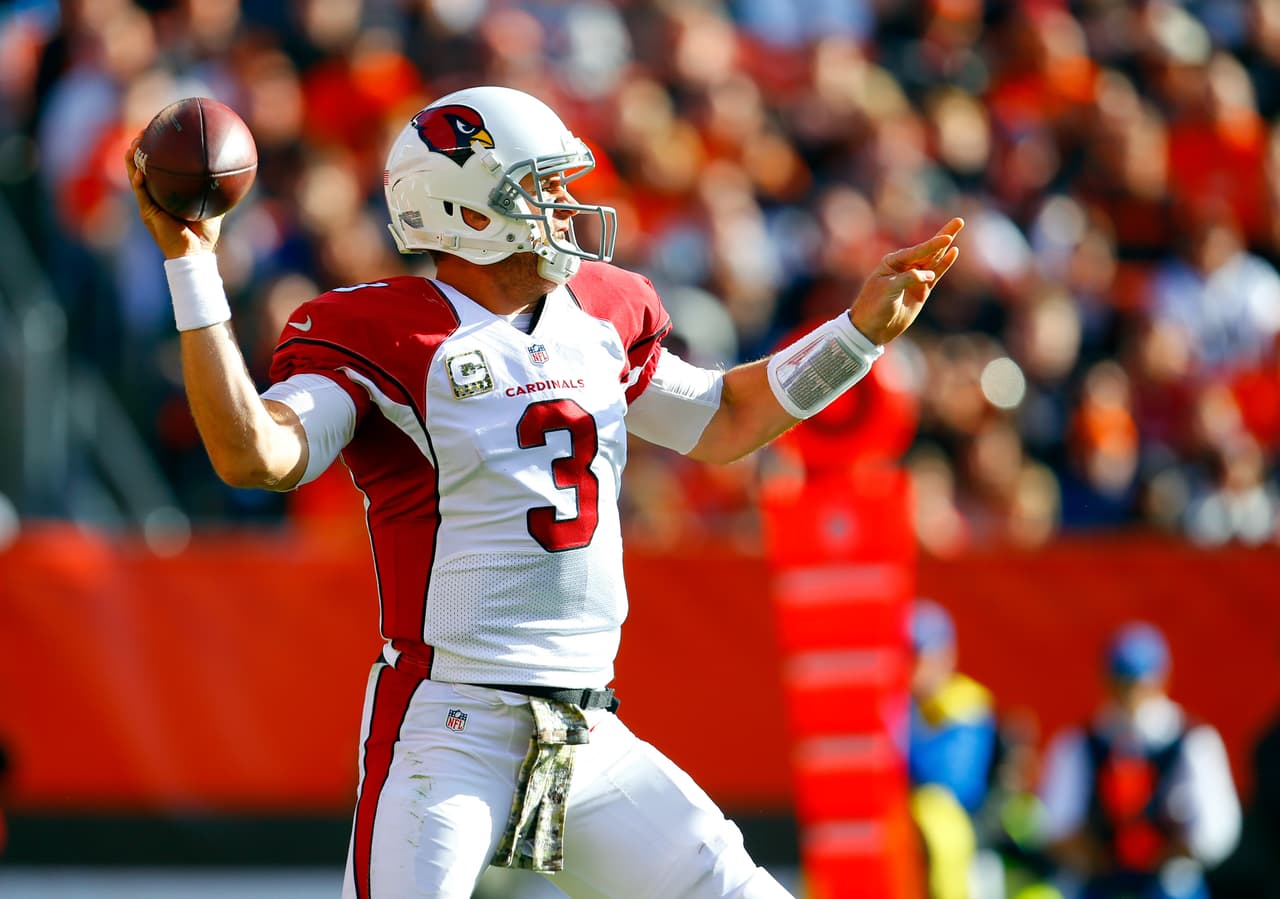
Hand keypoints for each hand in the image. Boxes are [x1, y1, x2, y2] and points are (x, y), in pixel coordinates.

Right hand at [124, 135, 222, 258]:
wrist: (194, 253)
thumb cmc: (204, 233)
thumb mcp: (213, 208)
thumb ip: (217, 192)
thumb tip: (230, 175)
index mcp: (167, 193)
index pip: (159, 168)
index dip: (157, 151)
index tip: (160, 133)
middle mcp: (156, 195)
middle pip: (143, 166)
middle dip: (140, 149)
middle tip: (144, 132)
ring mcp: (149, 203)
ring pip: (135, 176)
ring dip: (133, 160)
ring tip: (134, 145)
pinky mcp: (147, 212)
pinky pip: (140, 193)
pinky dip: (139, 182)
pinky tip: (140, 172)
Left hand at [849, 217, 963, 344]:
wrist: (872, 329)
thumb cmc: (873, 307)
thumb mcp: (887, 290)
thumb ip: (907, 279)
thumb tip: (929, 275)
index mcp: (892, 262)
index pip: (916, 251)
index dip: (932, 245)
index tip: (947, 238)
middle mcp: (905, 267)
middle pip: (928, 249)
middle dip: (944, 235)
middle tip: (959, 221)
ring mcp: (914, 278)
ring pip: (934, 259)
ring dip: (946, 247)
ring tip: (958, 230)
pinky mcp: (921, 290)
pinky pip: (935, 274)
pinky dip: (944, 264)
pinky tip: (953, 252)